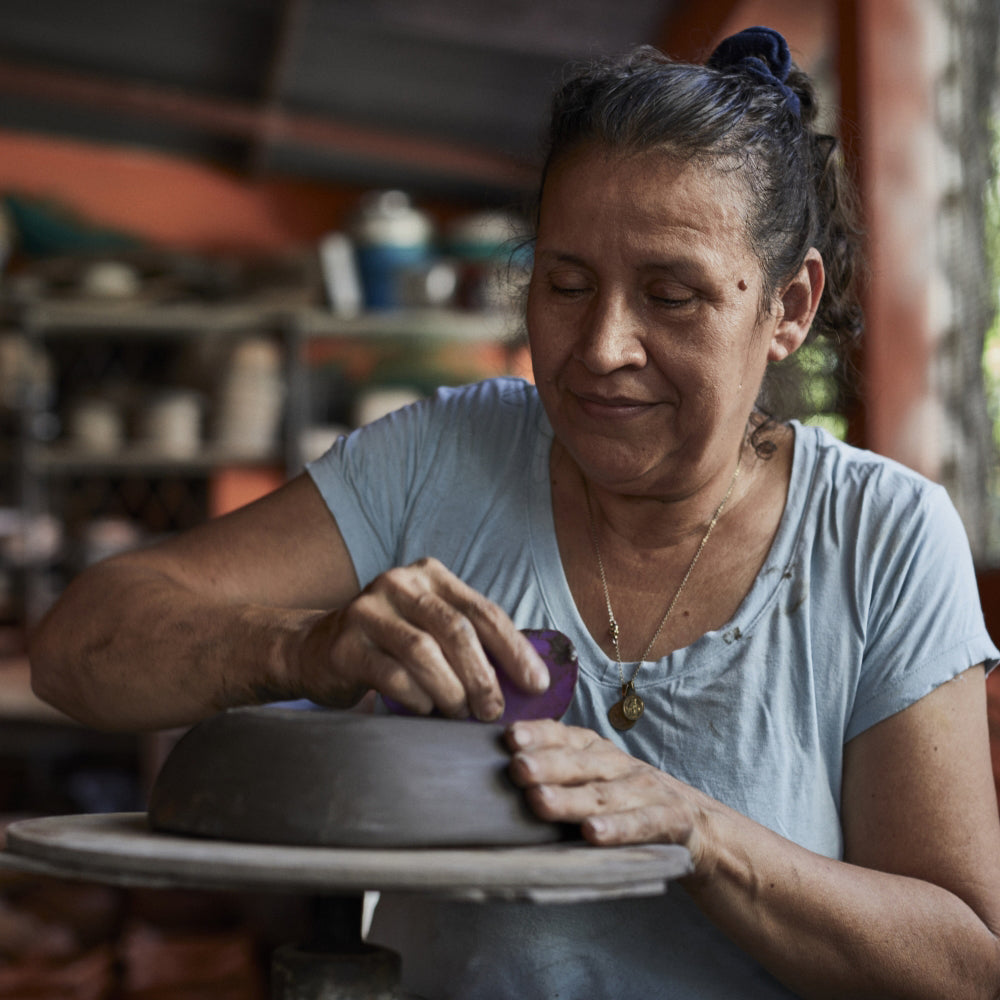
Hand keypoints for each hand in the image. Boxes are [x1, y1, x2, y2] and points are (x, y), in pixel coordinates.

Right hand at [296, 557, 548, 719]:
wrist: (315, 650)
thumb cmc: (390, 646)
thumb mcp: (430, 628)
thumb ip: (471, 642)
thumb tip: (528, 681)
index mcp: (430, 574)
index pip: (483, 611)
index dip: (515, 650)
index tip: (537, 685)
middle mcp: (399, 583)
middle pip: (456, 630)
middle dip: (483, 676)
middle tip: (494, 711)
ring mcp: (368, 611)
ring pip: (424, 652)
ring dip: (451, 691)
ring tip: (462, 715)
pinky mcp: (345, 644)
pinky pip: (392, 675)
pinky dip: (417, 699)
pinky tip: (426, 712)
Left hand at [506, 719, 711, 861]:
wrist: (691, 821)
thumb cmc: (620, 800)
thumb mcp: (590, 778)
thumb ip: (551, 775)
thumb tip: (488, 775)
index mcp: (593, 749)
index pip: (563, 735)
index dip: (538, 734)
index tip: (509, 737)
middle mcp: (616, 764)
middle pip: (578, 764)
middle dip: (546, 765)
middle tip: (517, 769)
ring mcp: (644, 789)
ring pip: (602, 795)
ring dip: (570, 800)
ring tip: (541, 803)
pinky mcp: (669, 818)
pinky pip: (640, 824)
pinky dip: (616, 830)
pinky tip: (593, 835)